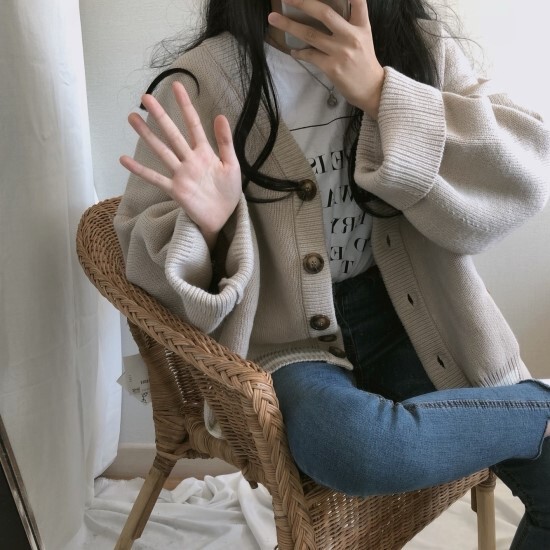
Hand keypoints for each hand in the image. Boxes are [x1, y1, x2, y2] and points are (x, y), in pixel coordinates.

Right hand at [120, 82, 241, 249]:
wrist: (223, 217)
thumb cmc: (228, 192)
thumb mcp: (232, 165)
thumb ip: (225, 142)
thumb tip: (220, 115)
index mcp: (205, 153)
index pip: (193, 124)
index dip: (185, 106)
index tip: (177, 86)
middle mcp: (189, 160)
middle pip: (173, 134)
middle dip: (160, 116)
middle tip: (145, 97)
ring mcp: (180, 174)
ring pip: (161, 151)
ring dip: (147, 136)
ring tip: (132, 118)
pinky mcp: (175, 190)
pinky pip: (155, 178)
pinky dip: (140, 170)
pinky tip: (125, 160)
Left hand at [268, 0, 384, 118]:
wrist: (371, 89)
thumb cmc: (364, 62)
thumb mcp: (364, 37)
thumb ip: (350, 23)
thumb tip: (323, 13)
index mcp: (361, 25)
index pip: (357, 1)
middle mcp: (351, 36)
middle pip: (324, 13)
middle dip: (303, 2)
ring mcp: (341, 52)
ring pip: (310, 34)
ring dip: (289, 25)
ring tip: (273, 19)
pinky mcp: (332, 67)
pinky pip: (310, 56)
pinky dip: (299, 52)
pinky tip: (293, 51)